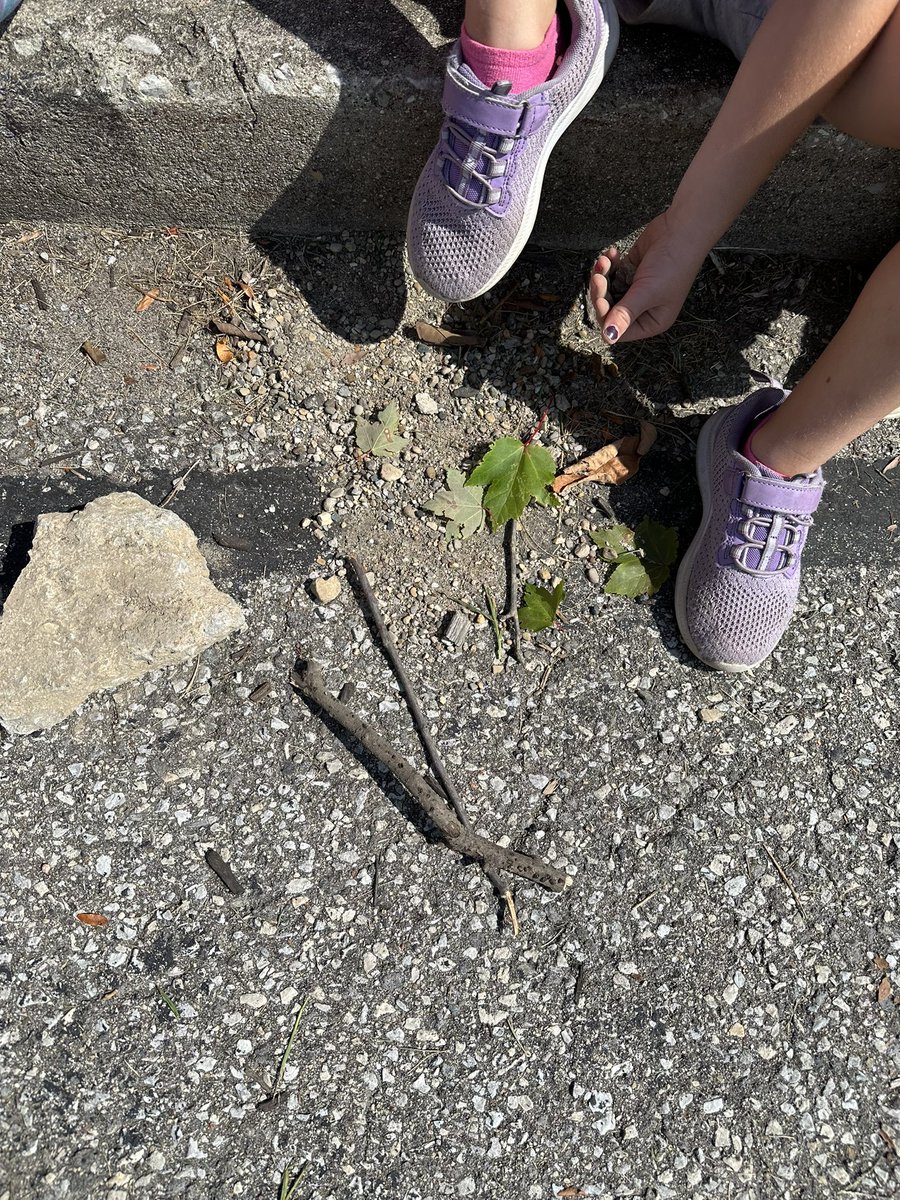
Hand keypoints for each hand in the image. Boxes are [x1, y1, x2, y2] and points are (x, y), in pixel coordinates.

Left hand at [590, 210, 705, 343]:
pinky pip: (611, 275)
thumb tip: (608, 338)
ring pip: (607, 292)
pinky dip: (608, 265)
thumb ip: (625, 314)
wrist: (682, 228)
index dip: (606, 318)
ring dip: (602, 276)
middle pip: (610, 311)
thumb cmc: (673, 263)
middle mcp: (643, 309)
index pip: (620, 330)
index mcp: (652, 321)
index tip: (600, 300)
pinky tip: (612, 253)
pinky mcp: (630, 271)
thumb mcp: (647, 292)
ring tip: (605, 261)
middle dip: (601, 294)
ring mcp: (636, 289)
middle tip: (598, 277)